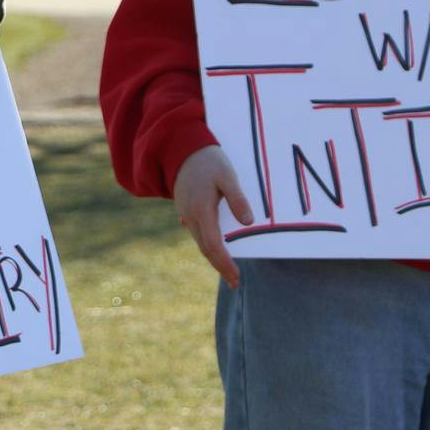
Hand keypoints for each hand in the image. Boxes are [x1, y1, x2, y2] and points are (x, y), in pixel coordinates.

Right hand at [173, 145, 253, 287]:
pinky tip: (215, 249)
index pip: (213, 245)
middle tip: (235, 282)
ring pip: (200, 242)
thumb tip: (248, 222)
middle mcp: (191, 216)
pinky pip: (197, 233)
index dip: (225, 263)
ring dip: (214, 257)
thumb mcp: (227, 175)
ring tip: (228, 269)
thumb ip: (237, 198)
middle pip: (205, 248)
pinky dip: (207, 245)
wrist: (181, 148)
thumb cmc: (208, 161)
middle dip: (220, 266)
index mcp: (201, 211)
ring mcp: (186, 213)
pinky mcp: (186, 209)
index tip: (236, 276)